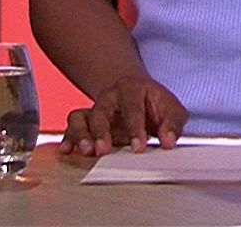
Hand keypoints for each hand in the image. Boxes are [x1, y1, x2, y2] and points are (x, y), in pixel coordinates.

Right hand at [62, 75, 187, 156]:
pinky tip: (67, 150)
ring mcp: (94, 109)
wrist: (135, 94)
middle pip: (100, 111)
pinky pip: (70, 127)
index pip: (132, 107)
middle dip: (101, 131)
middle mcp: (109, 97)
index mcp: (132, 89)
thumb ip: (173, 124)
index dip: (135, 128)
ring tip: (86, 152)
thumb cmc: (153, 104)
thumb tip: (168, 142)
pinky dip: (67, 138)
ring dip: (81, 135)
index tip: (139, 147)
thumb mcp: (171, 109)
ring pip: (79, 117)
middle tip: (104, 150)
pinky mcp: (85, 122)